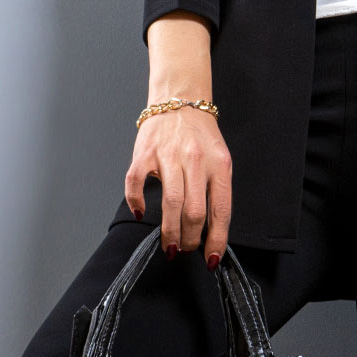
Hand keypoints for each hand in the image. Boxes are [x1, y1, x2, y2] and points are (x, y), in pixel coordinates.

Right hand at [124, 105, 231, 268]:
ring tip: (169, 244)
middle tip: (185, 248)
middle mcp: (196, 160)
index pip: (220, 211)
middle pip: (194, 212)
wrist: (179, 98)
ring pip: (170, 203)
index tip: (211, 259)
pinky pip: (136, 184)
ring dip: (169, 231)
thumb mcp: (220, 161)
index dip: (216, 240)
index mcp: (219, 165)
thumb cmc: (200, 135)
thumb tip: (210, 232)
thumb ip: (216, 192)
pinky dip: (137, 203)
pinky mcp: (145, 152)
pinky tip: (142, 214)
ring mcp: (169, 155)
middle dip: (189, 240)